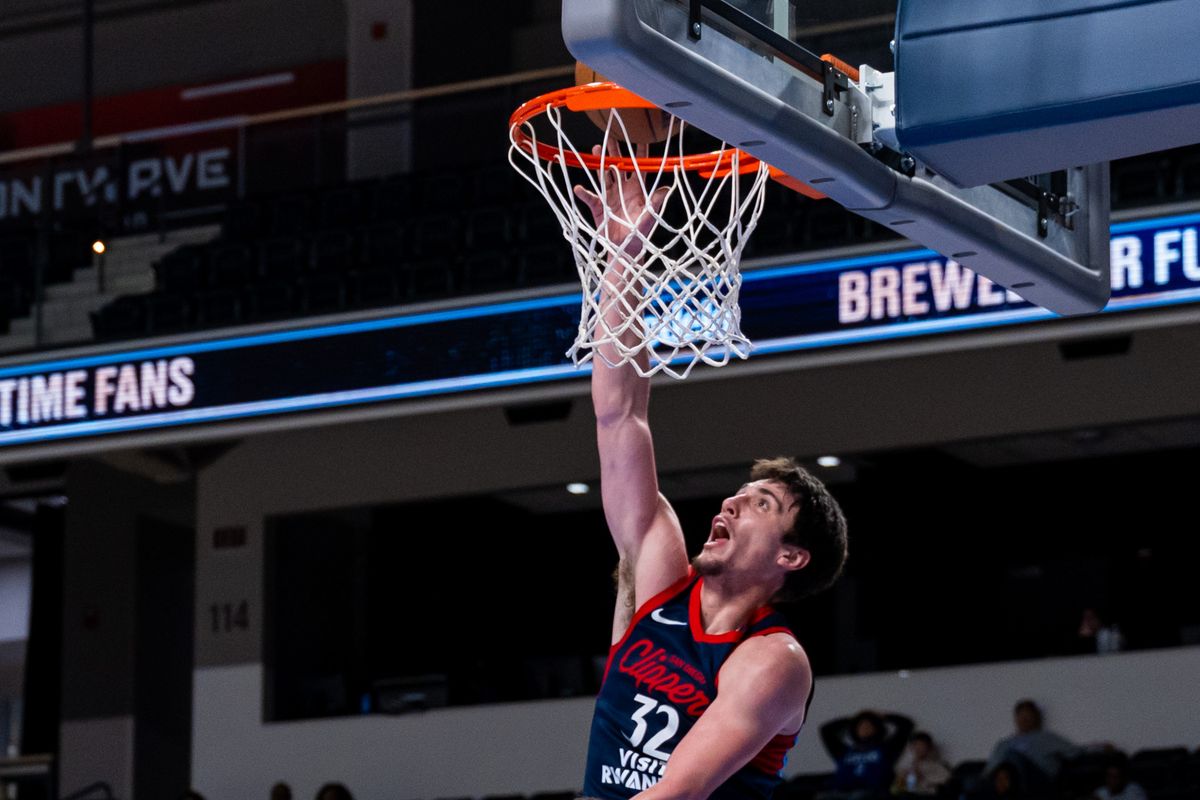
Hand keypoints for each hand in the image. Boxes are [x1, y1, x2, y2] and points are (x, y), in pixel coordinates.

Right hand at [573, 141, 670, 259]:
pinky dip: (583, 193)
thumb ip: (655, 203)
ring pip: (603, 175)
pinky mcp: (598, 207)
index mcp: (637, 190)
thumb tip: (666, 188)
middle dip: (614, 151)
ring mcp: (609, 197)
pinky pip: (589, 197)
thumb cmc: (640, 236)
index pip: (639, 167)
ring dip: (599, 163)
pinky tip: (579, 188)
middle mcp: (623, 190)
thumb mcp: (649, 218)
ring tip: (596, 150)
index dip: (640, 153)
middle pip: (618, 166)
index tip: (640, 137)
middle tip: (610, 136)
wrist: (625, 251)